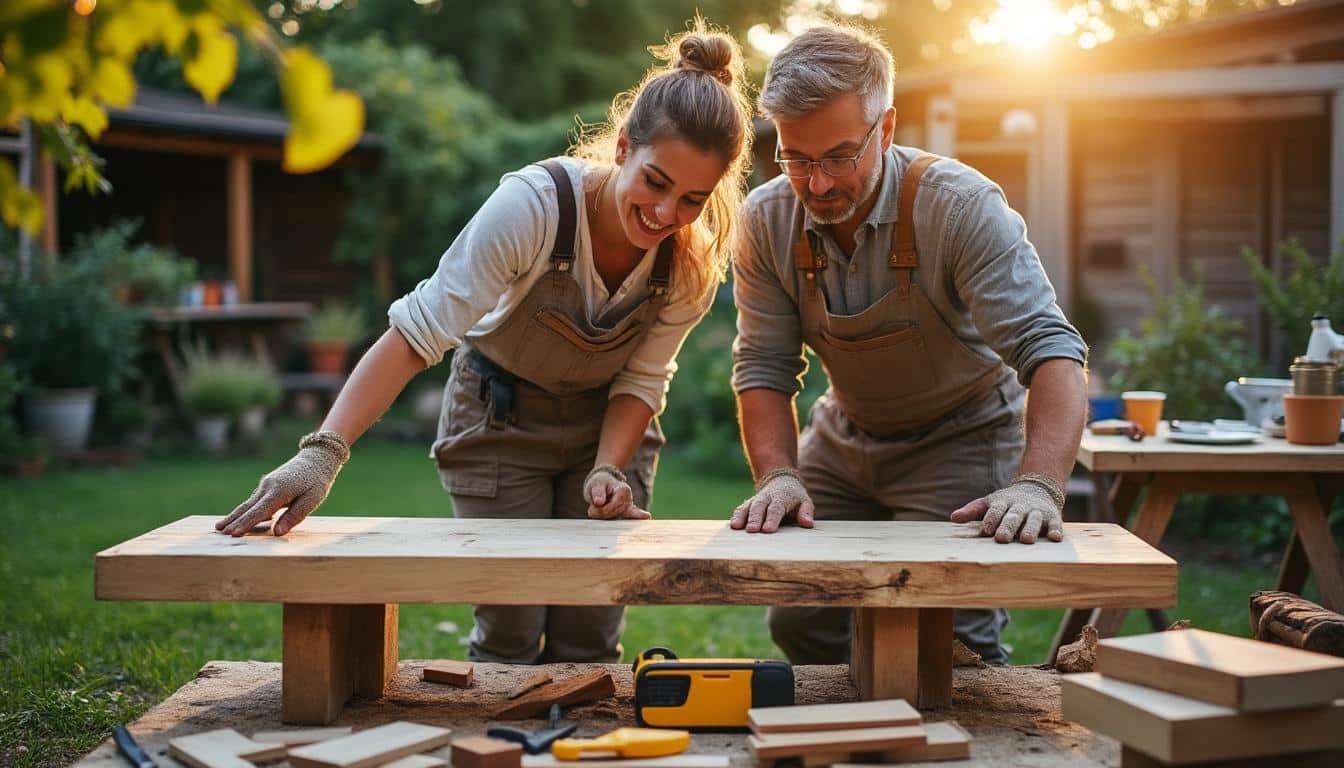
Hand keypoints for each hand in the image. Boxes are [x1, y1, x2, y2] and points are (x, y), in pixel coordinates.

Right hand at [215, 431, 349, 536]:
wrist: (317, 458)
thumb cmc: (317, 481)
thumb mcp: (312, 500)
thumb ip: (294, 516)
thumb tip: (277, 533)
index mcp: (279, 491)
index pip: (259, 512)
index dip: (246, 524)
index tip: (233, 534)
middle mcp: (268, 487)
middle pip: (247, 507)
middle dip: (233, 520)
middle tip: (218, 531)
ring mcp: (266, 484)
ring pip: (248, 503)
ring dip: (235, 515)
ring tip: (220, 527)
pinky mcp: (268, 485)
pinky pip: (254, 500)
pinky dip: (245, 509)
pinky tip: (238, 518)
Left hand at [584, 464, 650, 519]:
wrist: (604, 482)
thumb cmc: (600, 482)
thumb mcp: (596, 484)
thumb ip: (597, 492)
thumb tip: (598, 502)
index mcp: (622, 490)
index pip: (612, 507)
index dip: (600, 510)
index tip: (591, 510)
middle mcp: (629, 498)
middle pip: (614, 513)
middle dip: (601, 513)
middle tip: (592, 508)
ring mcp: (629, 505)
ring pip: (616, 518)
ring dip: (605, 515)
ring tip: (600, 507)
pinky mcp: (628, 512)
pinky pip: (633, 515)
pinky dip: (638, 516)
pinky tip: (647, 516)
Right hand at [730, 467, 814, 533]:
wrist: (781, 481)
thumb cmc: (794, 497)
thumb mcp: (805, 501)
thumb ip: (806, 512)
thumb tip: (808, 523)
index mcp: (781, 498)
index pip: (776, 509)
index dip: (772, 519)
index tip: (768, 530)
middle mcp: (766, 498)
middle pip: (759, 508)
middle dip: (754, 519)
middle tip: (752, 530)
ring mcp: (755, 500)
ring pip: (747, 507)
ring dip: (741, 517)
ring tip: (736, 527)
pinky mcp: (748, 504)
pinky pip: (740, 509)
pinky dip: (735, 516)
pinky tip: (732, 526)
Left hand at [950, 473, 1064, 543]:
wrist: (1037, 489)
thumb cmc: (1008, 503)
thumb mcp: (990, 503)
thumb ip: (972, 510)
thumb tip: (953, 518)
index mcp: (1003, 502)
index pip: (996, 510)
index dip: (991, 519)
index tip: (985, 530)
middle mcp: (1021, 506)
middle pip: (1013, 516)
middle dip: (1007, 526)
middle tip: (1001, 538)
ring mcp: (1037, 512)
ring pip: (1034, 520)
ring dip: (1030, 529)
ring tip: (1026, 540)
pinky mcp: (1053, 517)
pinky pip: (1056, 524)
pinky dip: (1056, 530)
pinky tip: (1055, 538)